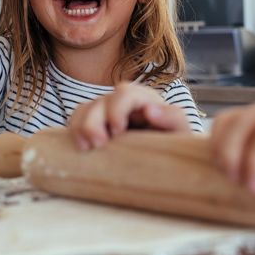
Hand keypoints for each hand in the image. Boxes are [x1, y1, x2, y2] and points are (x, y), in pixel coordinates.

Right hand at [68, 83, 190, 150]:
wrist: (165, 160)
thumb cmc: (172, 143)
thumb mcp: (180, 131)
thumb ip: (172, 118)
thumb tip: (150, 110)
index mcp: (143, 99)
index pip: (125, 93)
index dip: (116, 109)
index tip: (117, 130)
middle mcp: (122, 103)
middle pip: (101, 101)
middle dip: (95, 121)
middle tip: (99, 144)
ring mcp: (106, 112)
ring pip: (85, 109)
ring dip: (81, 127)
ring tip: (86, 148)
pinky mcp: (94, 124)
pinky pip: (77, 119)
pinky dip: (74, 130)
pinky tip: (80, 147)